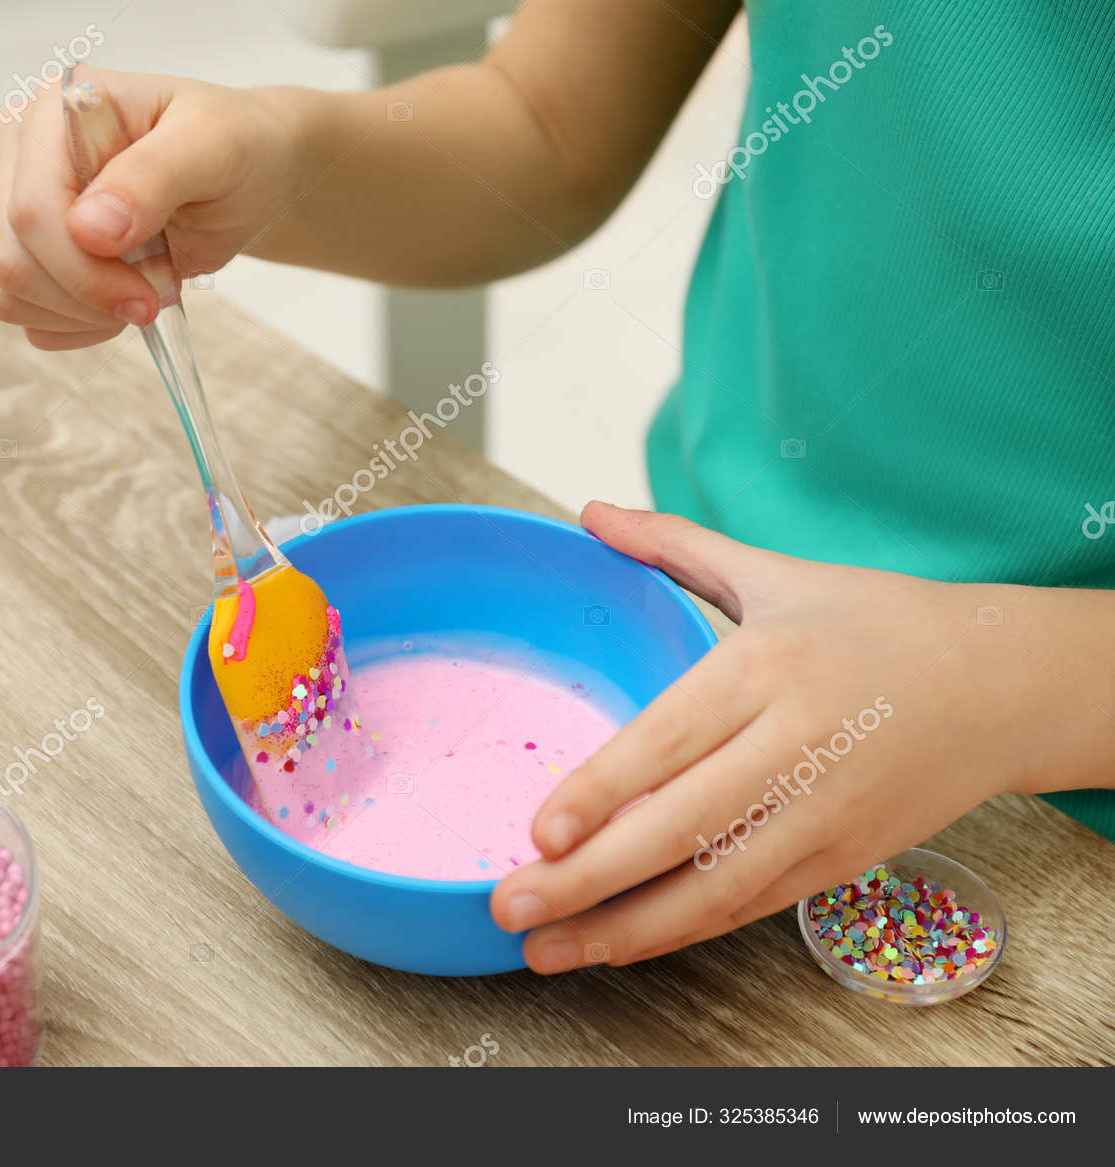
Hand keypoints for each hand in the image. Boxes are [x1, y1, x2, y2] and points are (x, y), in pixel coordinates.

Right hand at [0, 68, 304, 349]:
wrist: (243, 176)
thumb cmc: (231, 147)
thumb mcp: (213, 148)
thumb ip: (152, 177)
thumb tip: (88, 228)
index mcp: (53, 109)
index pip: (32, 207)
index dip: (85, 269)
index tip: (149, 295)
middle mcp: (21, 151)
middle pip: (14, 258)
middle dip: (90, 295)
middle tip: (155, 295)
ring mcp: (14, 202)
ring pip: (10, 292)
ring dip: (83, 313)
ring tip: (143, 288)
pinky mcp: (26, 249)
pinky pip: (23, 313)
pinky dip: (74, 324)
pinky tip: (118, 301)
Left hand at [490, 501, 1109, 971]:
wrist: (1002, 685)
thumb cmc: (877, 623)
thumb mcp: (776, 572)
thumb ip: (674, 547)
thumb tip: (590, 513)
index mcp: (766, 668)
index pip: (669, 739)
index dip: (602, 792)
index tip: (539, 832)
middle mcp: (792, 747)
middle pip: (679, 826)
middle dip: (588, 879)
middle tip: (507, 906)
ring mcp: (821, 813)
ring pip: (712, 887)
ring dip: (623, 928)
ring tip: (545, 951)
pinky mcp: (841, 859)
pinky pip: (749, 906)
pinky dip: (681, 932)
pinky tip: (619, 944)